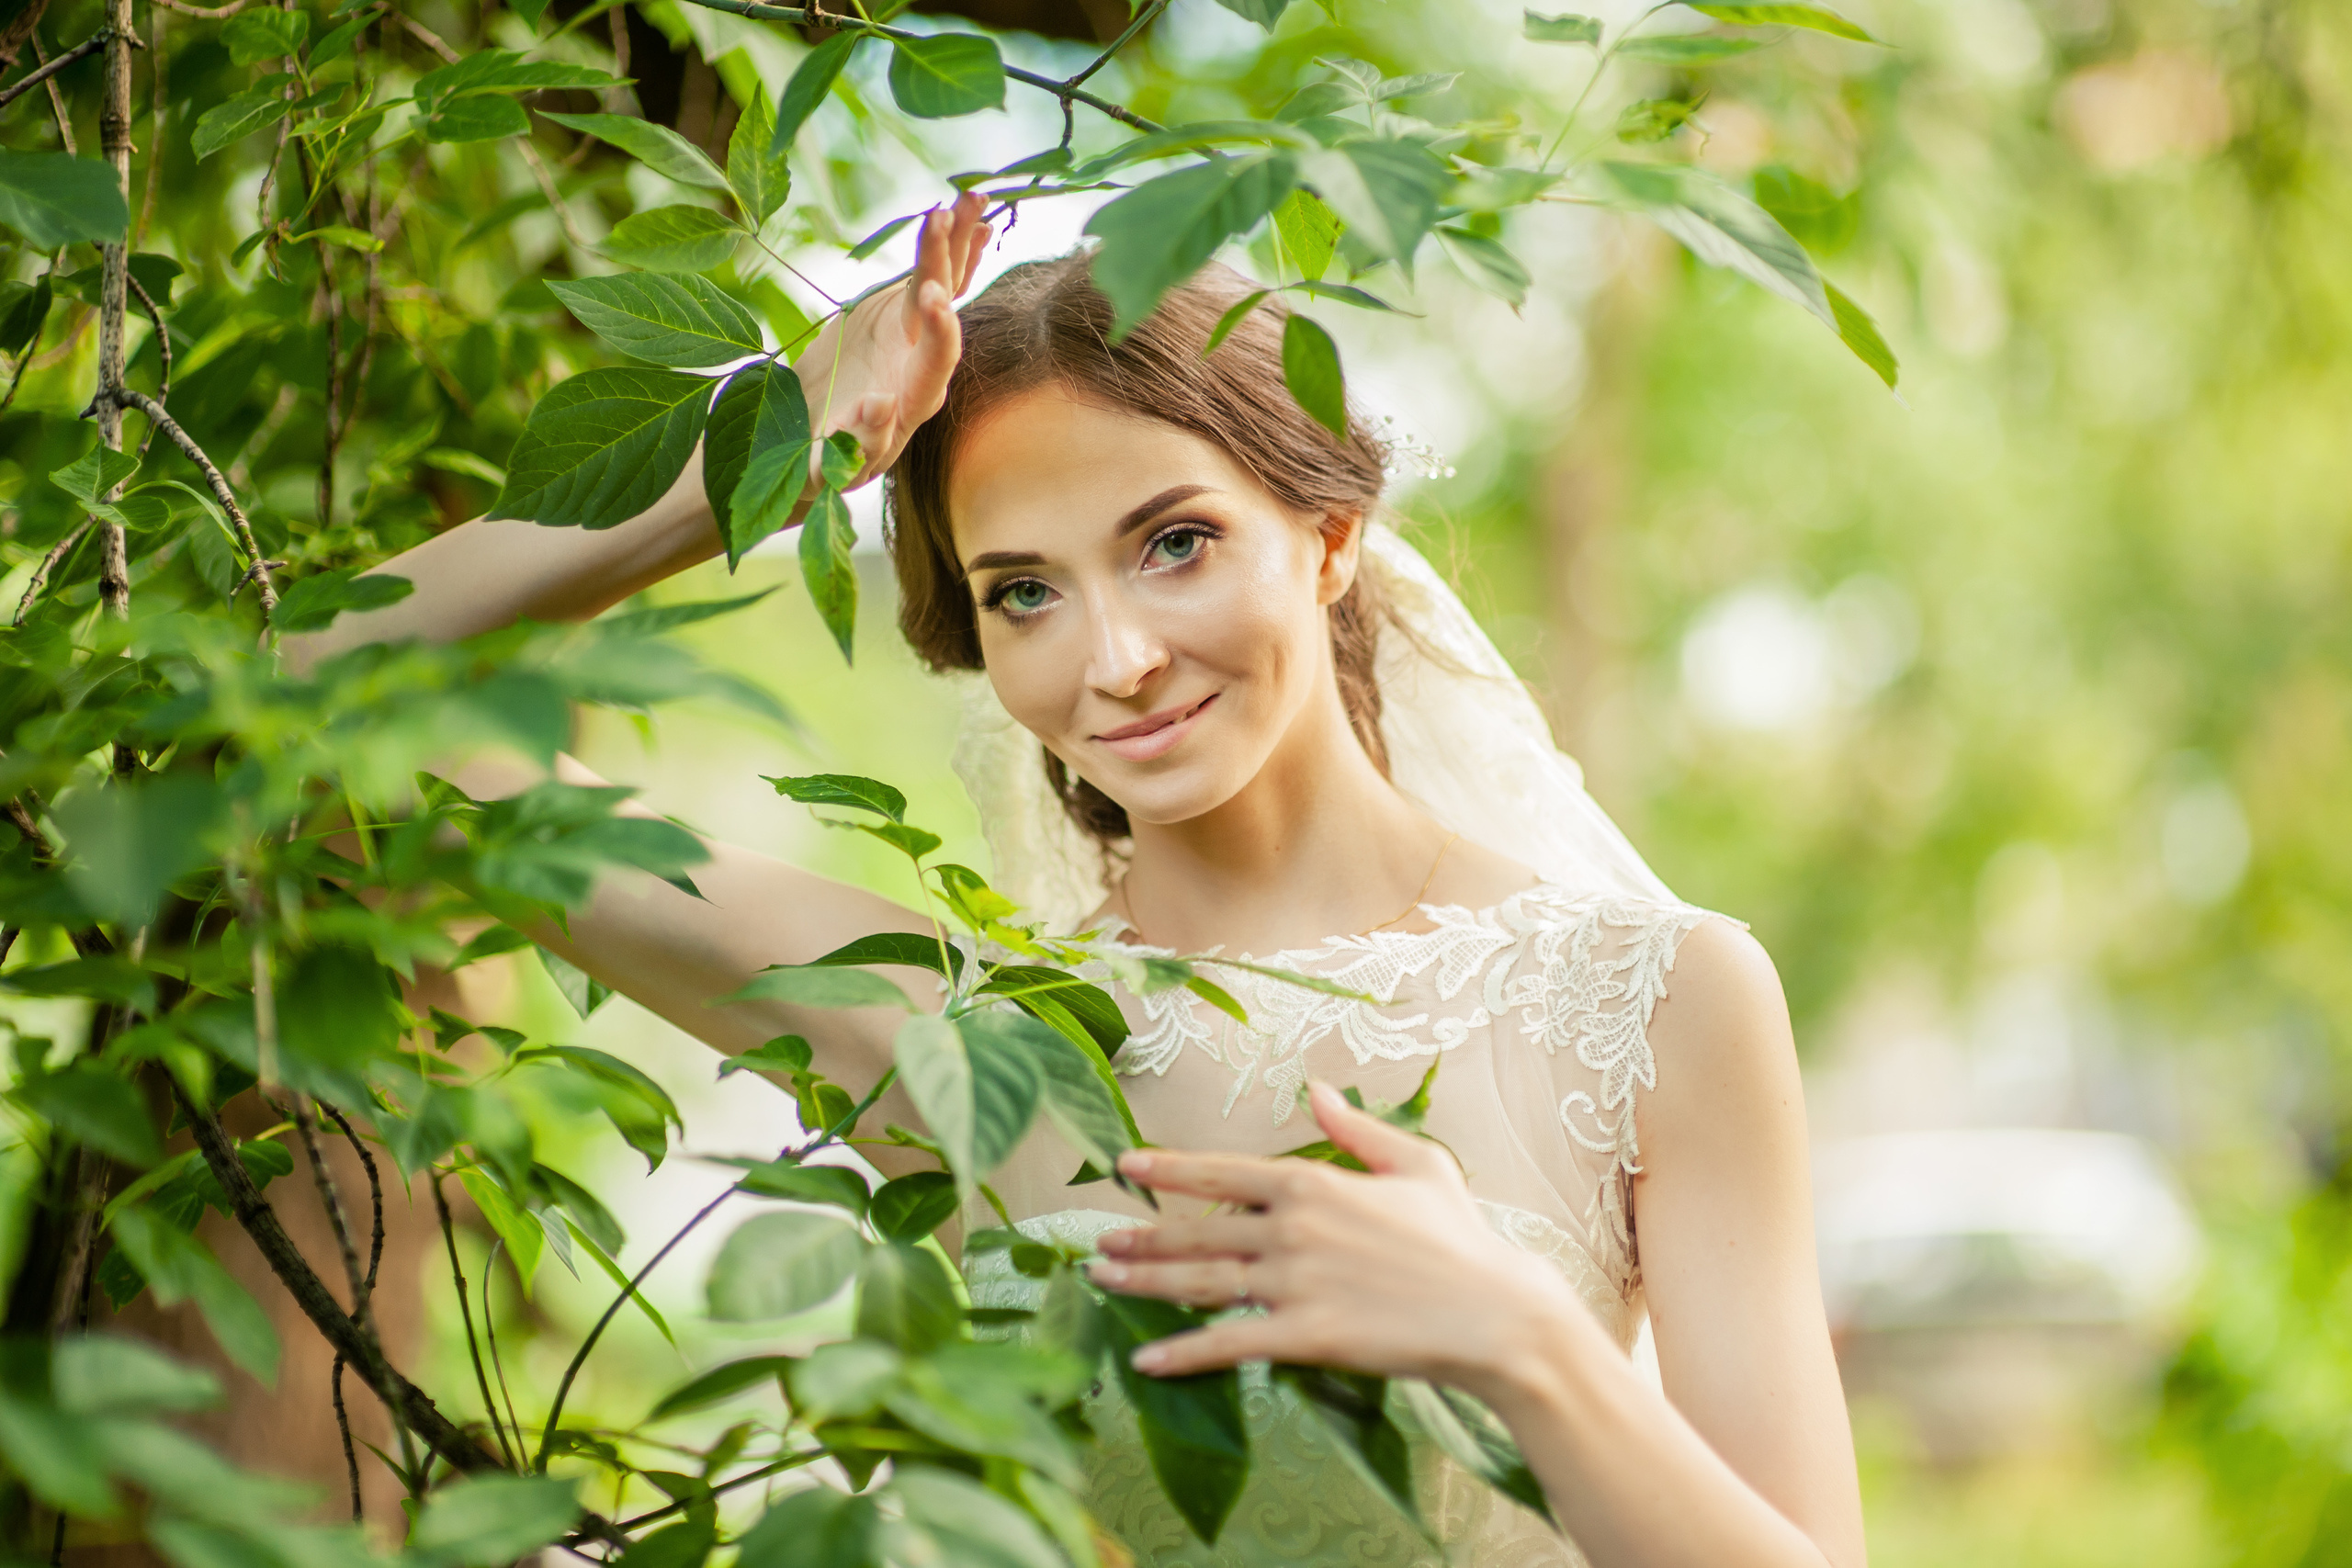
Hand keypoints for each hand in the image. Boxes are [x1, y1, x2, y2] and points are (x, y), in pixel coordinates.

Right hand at [794, 191, 991, 487]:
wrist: (808, 449)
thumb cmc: (815, 470)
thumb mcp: (825, 467)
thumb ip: (854, 442)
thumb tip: (881, 406)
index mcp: (911, 405)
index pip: (935, 365)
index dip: (938, 331)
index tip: (933, 296)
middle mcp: (922, 369)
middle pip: (943, 315)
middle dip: (946, 267)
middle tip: (947, 218)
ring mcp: (914, 341)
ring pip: (943, 289)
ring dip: (956, 244)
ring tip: (972, 196)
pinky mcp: (899, 321)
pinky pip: (931, 281)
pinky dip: (949, 251)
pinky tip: (970, 219)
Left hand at [1090, 1082, 1598, 1399]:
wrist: (1496, 1313)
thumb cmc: (1462, 1239)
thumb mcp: (1416, 1164)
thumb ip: (1357, 1129)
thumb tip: (1315, 1090)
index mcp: (1314, 1184)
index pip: (1222, 1172)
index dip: (1169, 1170)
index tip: (1126, 1166)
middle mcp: (1293, 1229)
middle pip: (1198, 1232)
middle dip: (1142, 1235)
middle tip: (1098, 1240)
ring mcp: (1294, 1284)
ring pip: (1200, 1283)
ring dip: (1145, 1282)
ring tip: (1102, 1279)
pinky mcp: (1305, 1338)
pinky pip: (1229, 1345)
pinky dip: (1183, 1354)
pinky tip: (1145, 1362)